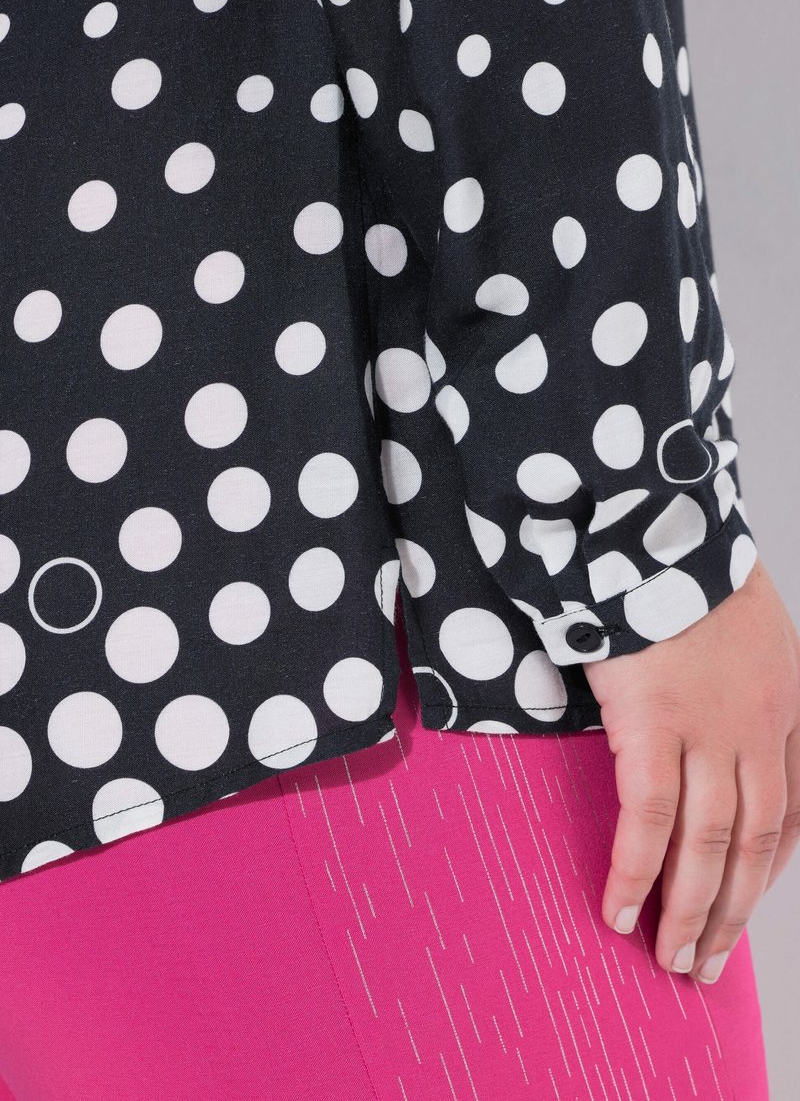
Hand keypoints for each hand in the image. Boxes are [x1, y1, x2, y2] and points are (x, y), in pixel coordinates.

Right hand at [583, 555, 799, 983]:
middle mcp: (760, 728)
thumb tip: (721, 727)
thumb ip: (752, 683)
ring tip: (672, 959)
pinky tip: (621, 909)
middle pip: (755, 843)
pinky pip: (647, 818)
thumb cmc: (686, 574)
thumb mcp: (753, 630)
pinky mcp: (651, 726)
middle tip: (705, 963)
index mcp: (789, 705)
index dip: (768, 869)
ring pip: (709, 843)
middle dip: (731, 911)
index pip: (792, 810)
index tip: (744, 903)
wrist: (654, 534)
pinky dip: (637, 871)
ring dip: (691, 911)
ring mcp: (708, 731)